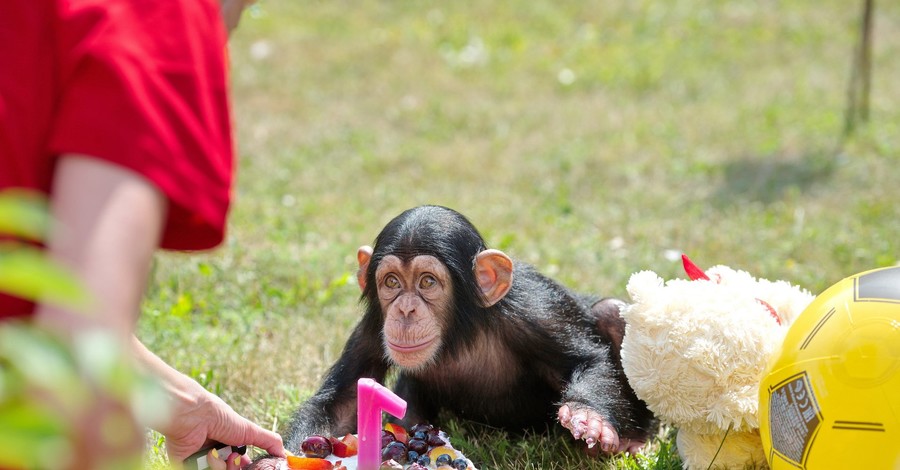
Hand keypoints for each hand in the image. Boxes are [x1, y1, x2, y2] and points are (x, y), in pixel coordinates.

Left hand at [161, 381, 284, 465]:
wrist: (192, 416)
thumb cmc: (219, 418)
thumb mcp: (249, 430)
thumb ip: (268, 441)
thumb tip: (283, 454)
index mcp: (228, 444)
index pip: (239, 464)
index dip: (245, 467)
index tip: (251, 466)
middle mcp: (215, 452)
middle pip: (230, 469)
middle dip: (234, 467)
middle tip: (233, 459)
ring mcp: (201, 460)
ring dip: (221, 467)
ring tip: (218, 455)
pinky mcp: (187, 465)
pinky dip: (209, 467)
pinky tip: (207, 457)